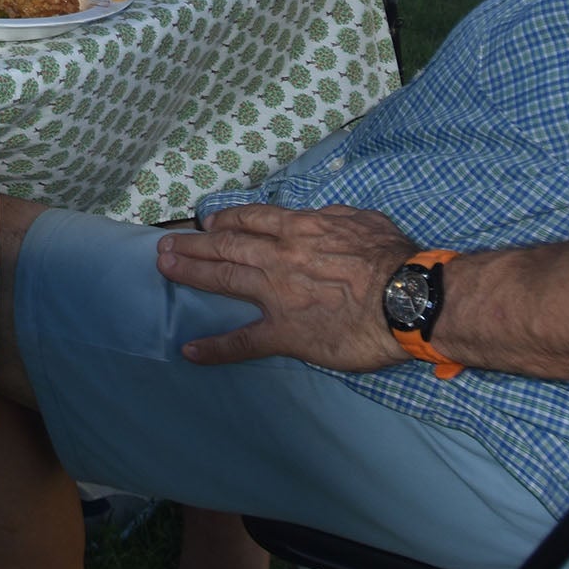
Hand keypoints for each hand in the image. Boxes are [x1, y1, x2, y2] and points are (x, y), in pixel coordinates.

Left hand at [156, 203, 417, 370]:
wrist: (404, 298)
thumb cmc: (393, 257)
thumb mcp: (364, 219)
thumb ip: (334, 218)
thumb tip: (321, 217)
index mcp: (300, 229)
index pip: (252, 219)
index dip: (227, 220)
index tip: (209, 221)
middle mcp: (279, 256)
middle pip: (227, 244)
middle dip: (195, 243)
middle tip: (167, 244)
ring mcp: (277, 294)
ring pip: (224, 279)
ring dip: (191, 272)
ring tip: (164, 267)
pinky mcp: (284, 332)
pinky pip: (243, 341)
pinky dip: (215, 347)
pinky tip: (190, 351)